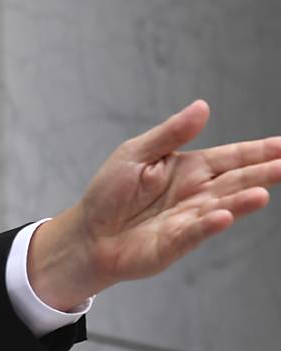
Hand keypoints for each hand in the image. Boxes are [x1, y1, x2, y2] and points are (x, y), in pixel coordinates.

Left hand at [28, 100, 280, 311]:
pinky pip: (195, 232)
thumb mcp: (136, 154)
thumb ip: (170, 133)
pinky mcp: (174, 243)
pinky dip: (209, 225)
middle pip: (237, 181)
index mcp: (189, 168)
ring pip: (222, 207)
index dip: (259, 150)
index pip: (232, 156)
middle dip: (264, 173)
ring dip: (242, 201)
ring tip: (262, 193)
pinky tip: (224, 217)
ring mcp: (189, 219)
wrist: (88, 234)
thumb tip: (203, 106)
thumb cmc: (110, 193)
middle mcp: (197, 194)